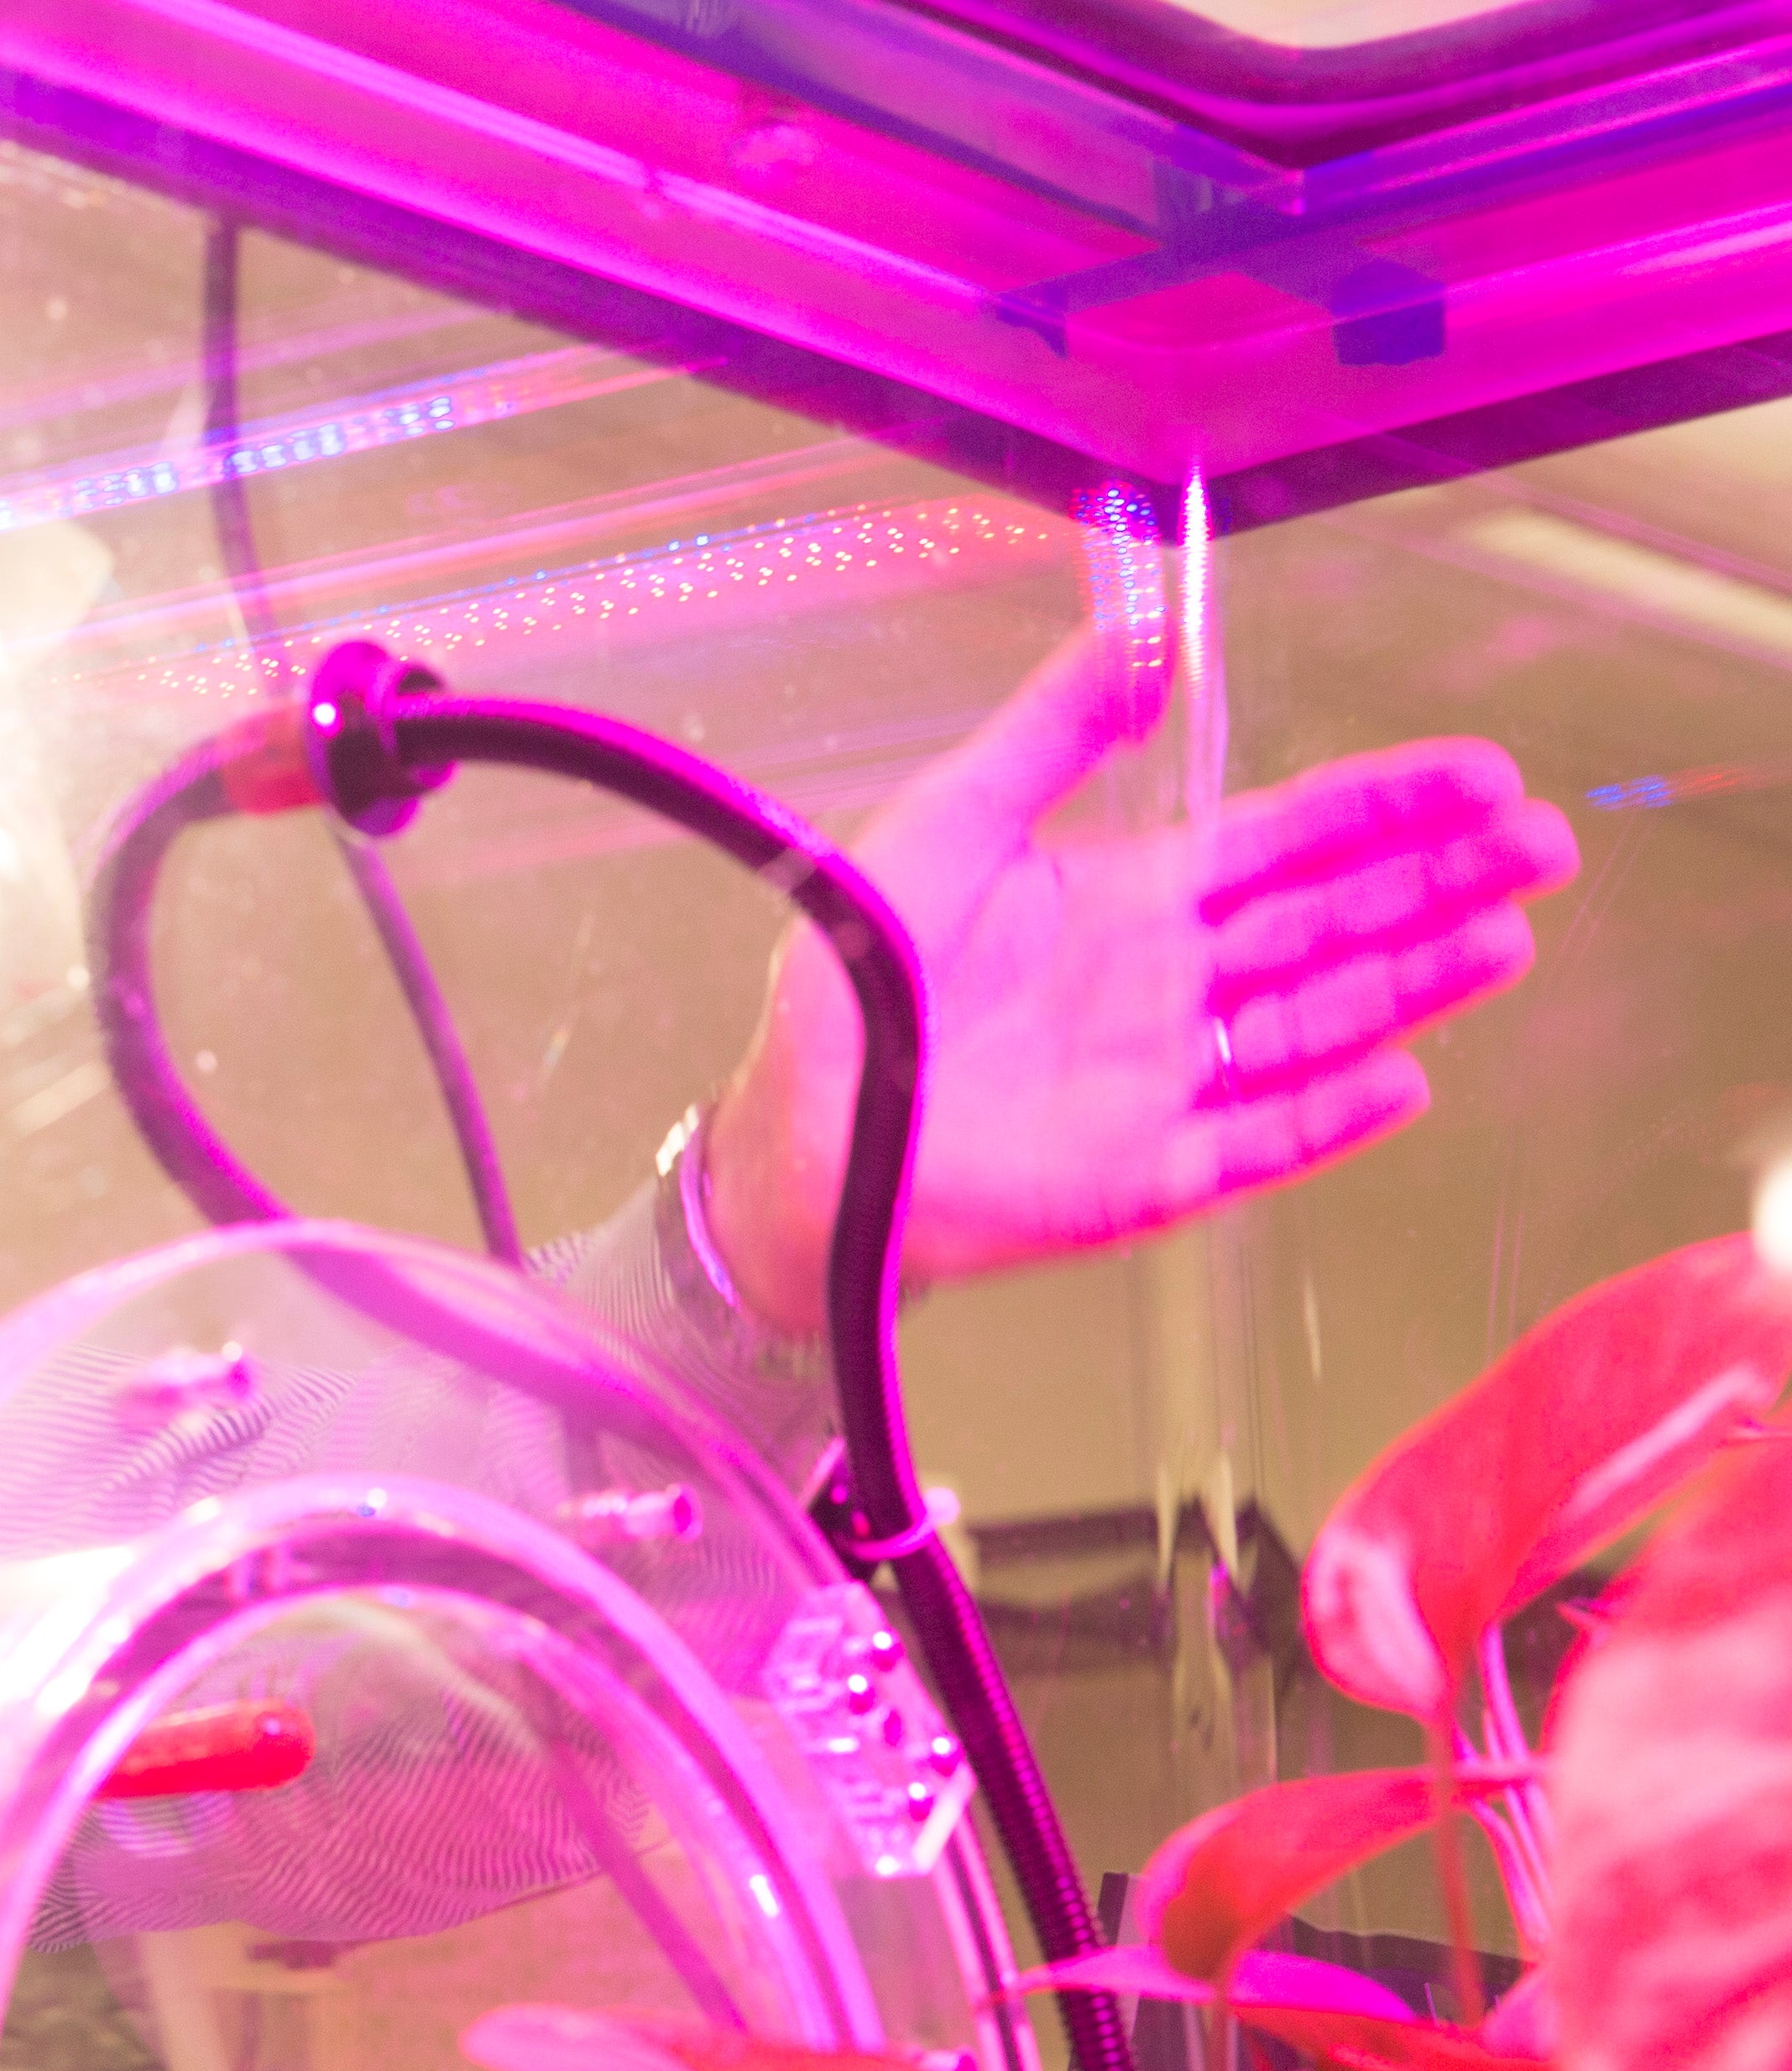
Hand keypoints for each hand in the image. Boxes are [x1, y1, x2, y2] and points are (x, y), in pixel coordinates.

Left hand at [703, 633, 1578, 1334]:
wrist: (789, 1131)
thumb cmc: (851, 982)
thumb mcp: (944, 823)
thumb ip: (1049, 731)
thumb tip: (1142, 633)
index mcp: (1128, 900)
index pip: (1285, 843)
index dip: (1382, 808)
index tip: (1477, 776)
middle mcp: (1166, 988)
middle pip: (1330, 928)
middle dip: (1436, 886)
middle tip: (1540, 847)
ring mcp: (1164, 1084)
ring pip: (1316, 1028)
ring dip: (1411, 987)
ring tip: (1503, 943)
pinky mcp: (1142, 1178)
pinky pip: (1255, 1144)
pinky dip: (1327, 1117)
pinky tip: (1402, 1081)